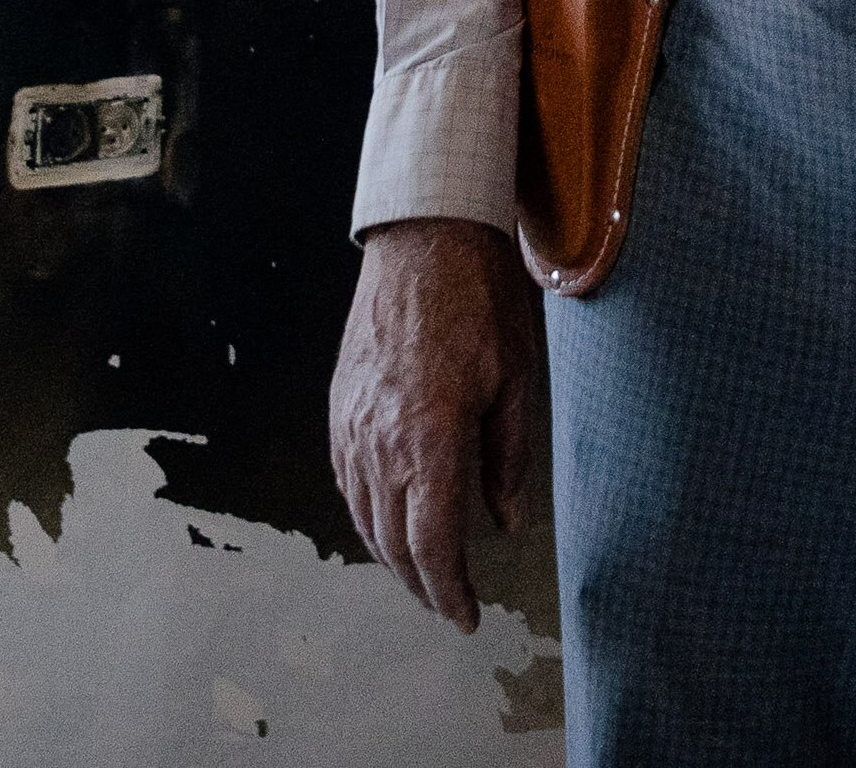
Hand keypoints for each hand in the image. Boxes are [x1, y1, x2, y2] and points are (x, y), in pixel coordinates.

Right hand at [327, 217, 539, 625]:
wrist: (423, 238)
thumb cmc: (479, 300)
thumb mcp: (516, 379)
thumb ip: (507, 459)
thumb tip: (505, 523)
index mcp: (430, 438)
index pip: (433, 545)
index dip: (449, 593)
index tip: (467, 618)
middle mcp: (381, 441)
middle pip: (393, 543)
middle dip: (422, 586)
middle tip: (451, 607)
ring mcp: (352, 424)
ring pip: (364, 518)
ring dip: (392, 558)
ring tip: (423, 577)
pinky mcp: (340, 408)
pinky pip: (347, 483)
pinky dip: (367, 516)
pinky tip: (387, 523)